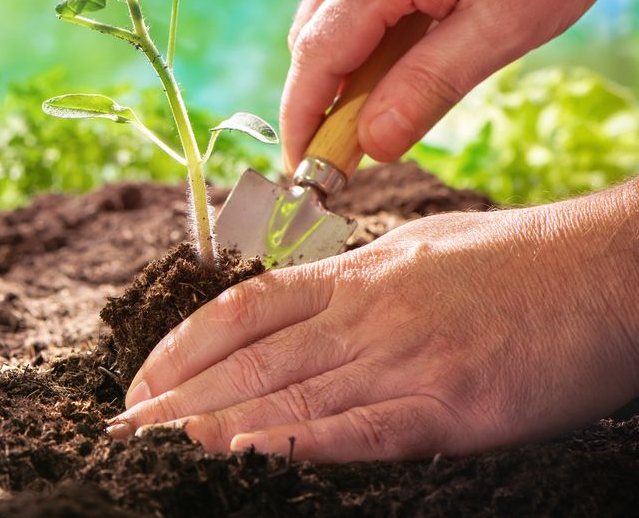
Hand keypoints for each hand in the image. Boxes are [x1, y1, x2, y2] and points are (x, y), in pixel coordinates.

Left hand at [107, 182, 638, 461]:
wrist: (606, 273)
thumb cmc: (517, 262)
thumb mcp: (419, 252)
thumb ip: (355, 281)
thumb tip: (304, 303)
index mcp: (354, 276)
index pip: (243, 310)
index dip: (182, 344)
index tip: (141, 376)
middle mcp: (364, 314)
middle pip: (248, 359)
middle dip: (177, 394)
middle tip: (121, 425)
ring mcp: (402, 358)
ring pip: (286, 396)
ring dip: (213, 424)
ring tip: (157, 446)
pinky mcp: (448, 404)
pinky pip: (358, 430)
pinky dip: (296, 445)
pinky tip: (246, 458)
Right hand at [280, 0, 638, 171]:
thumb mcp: (508, 26)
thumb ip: (429, 86)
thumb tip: (372, 144)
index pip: (316, 56)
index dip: (302, 117)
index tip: (300, 165)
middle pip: (312, 28)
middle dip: (320, 89)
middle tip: (347, 138)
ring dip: (346, 44)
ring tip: (387, 79)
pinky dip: (365, 0)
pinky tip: (411, 10)